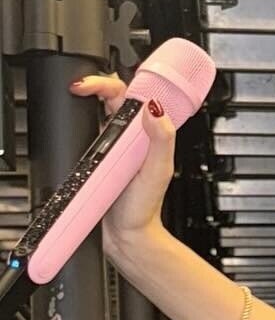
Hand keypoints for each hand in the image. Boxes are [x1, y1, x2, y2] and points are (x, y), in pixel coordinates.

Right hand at [67, 71, 175, 249]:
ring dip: (82, 100)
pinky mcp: (90, 159)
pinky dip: (72, 125)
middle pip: (109, 98)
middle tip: (79, 87)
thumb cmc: (144, 207)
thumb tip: (154, 108)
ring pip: (93, 114)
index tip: (102, 83)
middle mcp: (126, 137)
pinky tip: (67, 120)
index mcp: (144, 134)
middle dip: (93, 84)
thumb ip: (161, 140)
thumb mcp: (159, 170)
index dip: (117, 83)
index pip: (132, 97)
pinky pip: (79, 135)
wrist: (125, 236)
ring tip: (74, 93)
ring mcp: (107, 148)